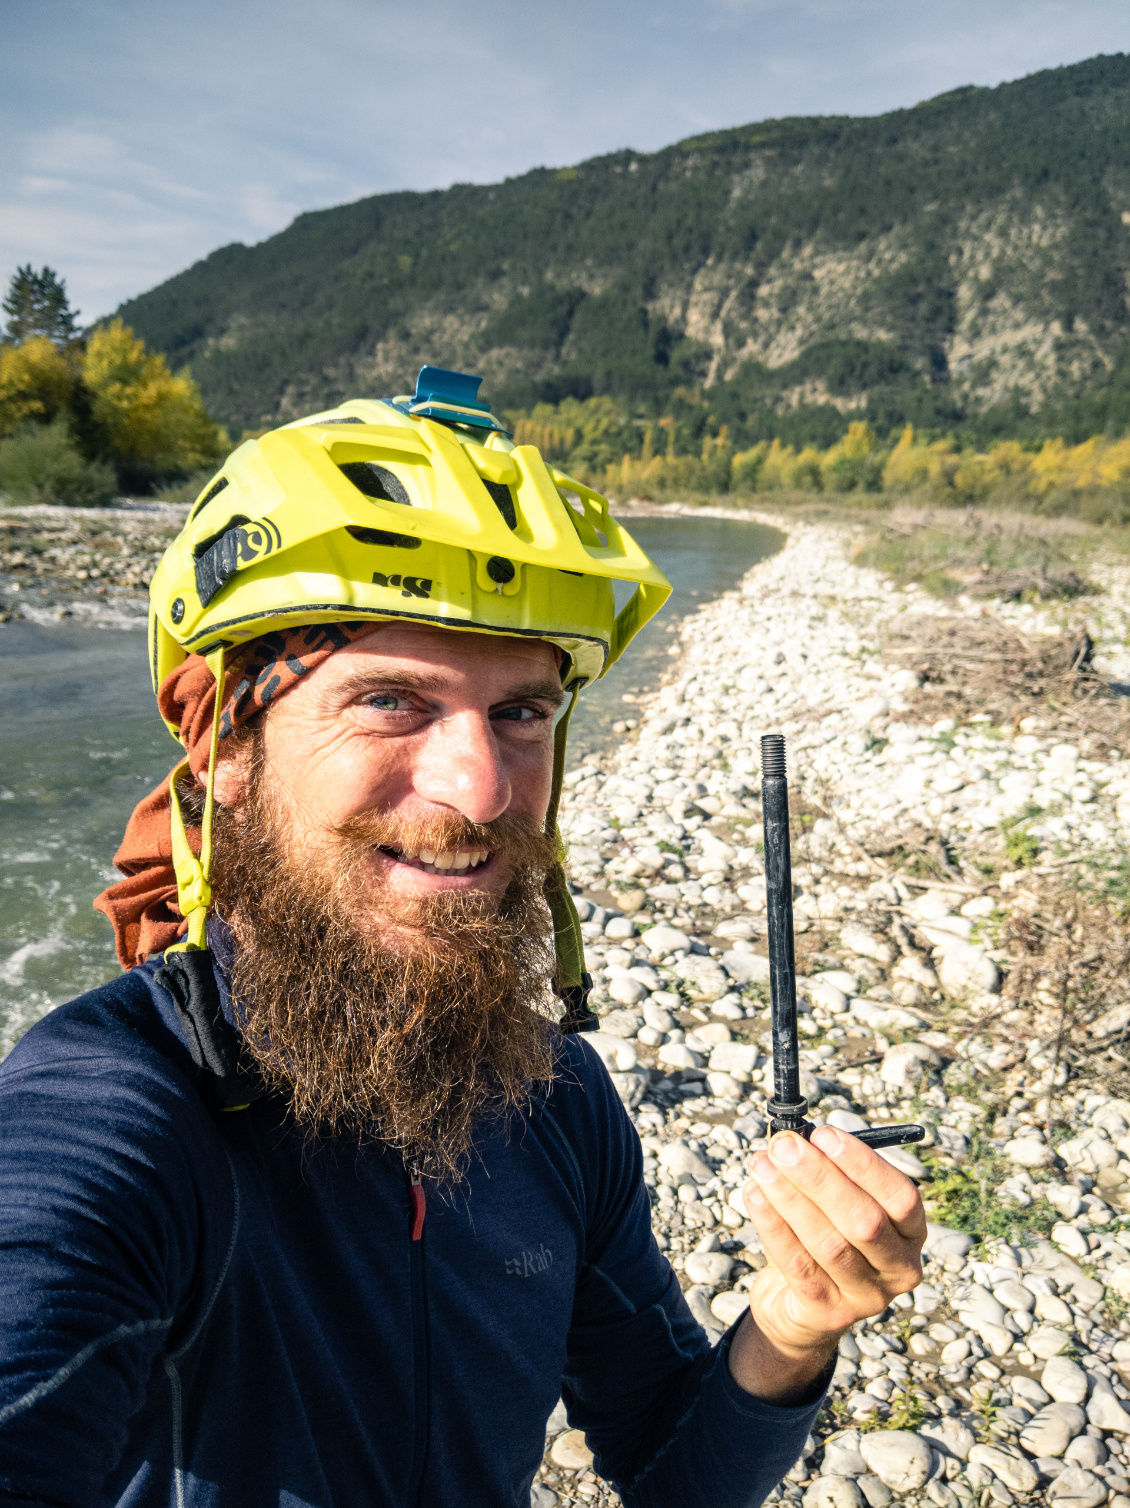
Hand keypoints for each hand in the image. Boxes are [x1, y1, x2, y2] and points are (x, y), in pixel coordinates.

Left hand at [727, 1125, 924, 1400]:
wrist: (801, 1306)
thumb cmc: (826, 1236)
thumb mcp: (839, 1205)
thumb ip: (830, 1174)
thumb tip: (797, 1137)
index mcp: (910, 1233)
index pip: (902, 1197)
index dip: (863, 1164)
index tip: (823, 1134)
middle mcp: (898, 1268)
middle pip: (864, 1221)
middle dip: (820, 1177)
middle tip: (784, 1147)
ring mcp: (866, 1297)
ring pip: (829, 1243)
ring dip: (790, 1198)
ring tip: (762, 1166)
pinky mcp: (828, 1312)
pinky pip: (797, 1264)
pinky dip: (773, 1225)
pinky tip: (754, 1195)